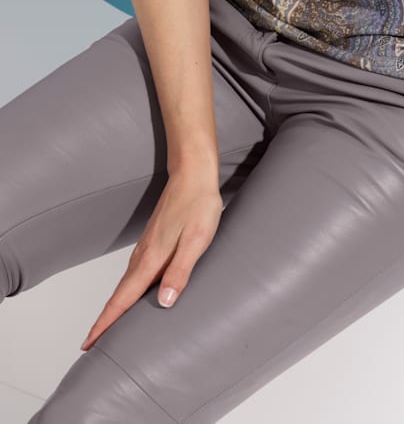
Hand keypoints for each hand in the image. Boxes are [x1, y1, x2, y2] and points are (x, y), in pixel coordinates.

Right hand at [80, 167, 223, 350]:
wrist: (192, 173)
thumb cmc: (198, 205)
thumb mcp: (196, 240)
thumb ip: (179, 271)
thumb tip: (164, 304)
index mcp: (151, 259)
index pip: (122, 299)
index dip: (105, 324)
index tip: (88, 345)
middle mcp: (143, 256)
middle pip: (119, 296)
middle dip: (104, 322)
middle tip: (92, 347)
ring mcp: (146, 247)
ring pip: (126, 285)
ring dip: (115, 307)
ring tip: (109, 329)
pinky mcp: (153, 241)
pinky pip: (135, 274)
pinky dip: (128, 291)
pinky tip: (134, 296)